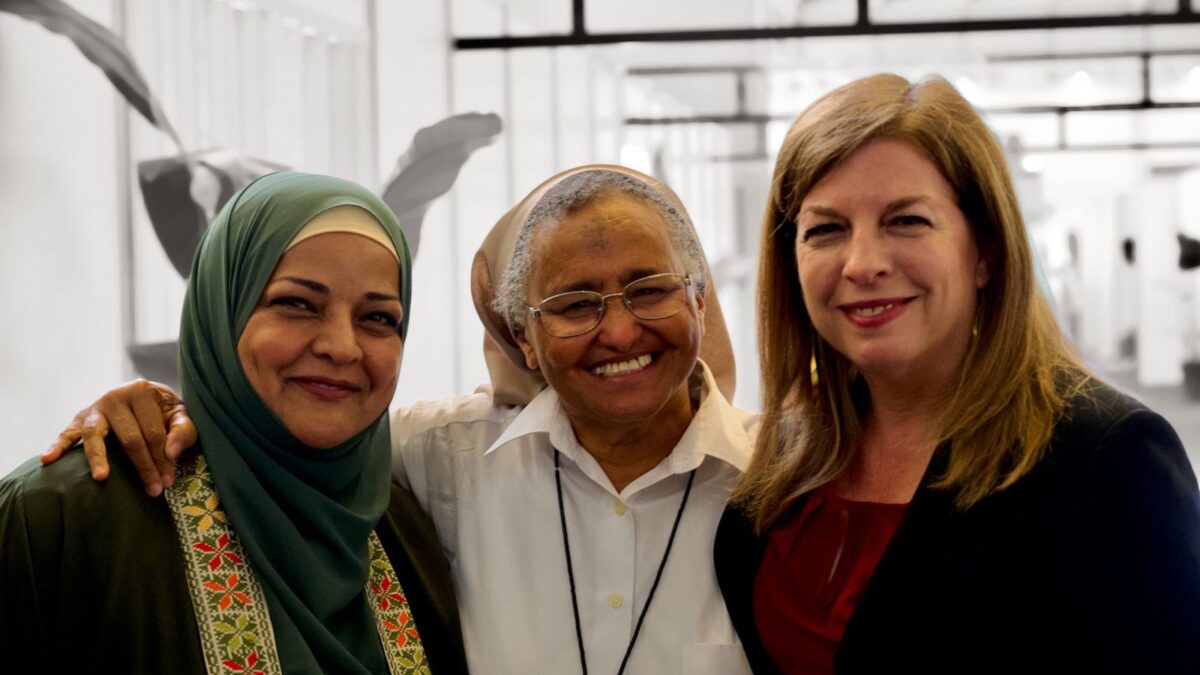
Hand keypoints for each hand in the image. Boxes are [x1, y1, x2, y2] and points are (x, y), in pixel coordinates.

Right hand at [40, 380, 196, 496]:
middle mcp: (115, 396)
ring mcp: (95, 407)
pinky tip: (47, 460)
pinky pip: (67, 433)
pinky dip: (56, 446)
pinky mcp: (80, 418)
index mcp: (142, 391)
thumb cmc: (165, 412)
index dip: (162, 458)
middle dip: (143, 466)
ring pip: (95, 435)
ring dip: (98, 458)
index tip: (168, 482)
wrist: (145, 397)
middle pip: (129, 437)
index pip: (153, 432)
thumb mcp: (180, 415)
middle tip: (153, 490)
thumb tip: (170, 453)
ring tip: (100, 477)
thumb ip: (183, 430)